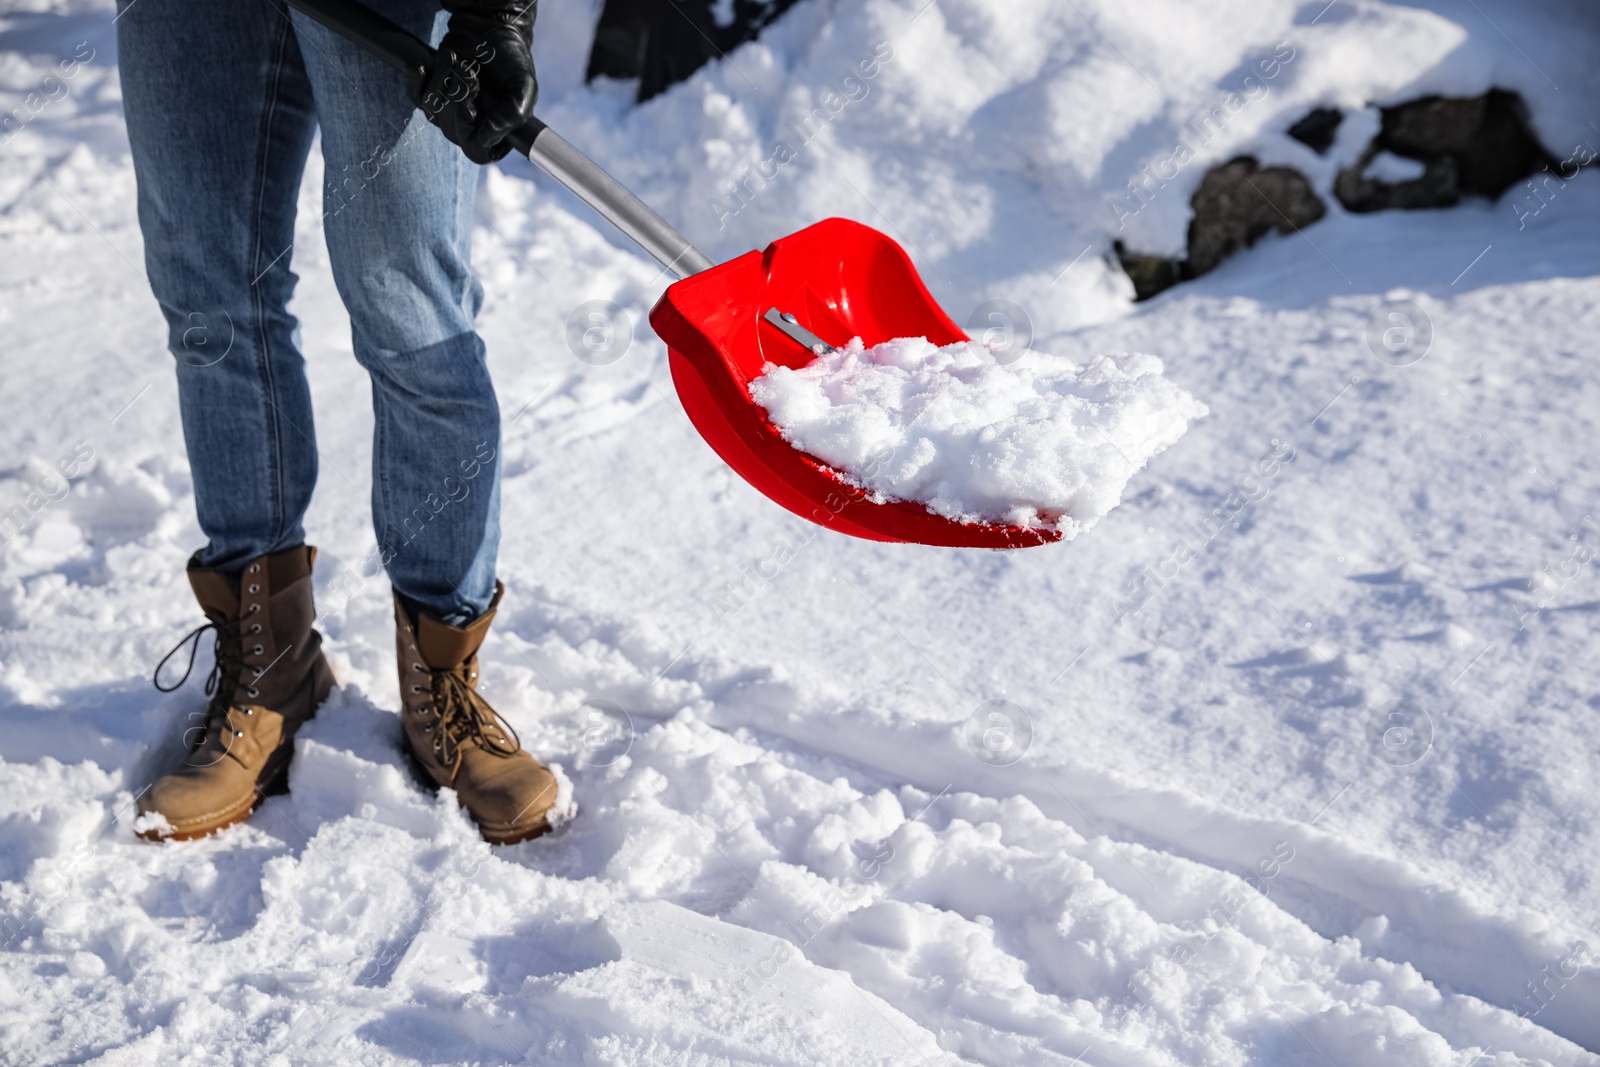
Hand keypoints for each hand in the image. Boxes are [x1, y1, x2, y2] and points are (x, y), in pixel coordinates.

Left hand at [407, 0, 536, 164]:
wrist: (490, 30)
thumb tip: (486, 137)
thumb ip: (512, 115)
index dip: (467, 128)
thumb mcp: (523, 87)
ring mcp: (451, 113)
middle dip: (456, 96)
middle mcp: (473, 128)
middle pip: (451, 131)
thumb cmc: (511, 60)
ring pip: (432, 113)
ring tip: (454, 59)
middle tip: (467, 70)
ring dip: (440, 81)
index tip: (469, 100)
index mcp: (498, 133)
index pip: (476, 151)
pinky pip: (416, 98)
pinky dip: (416, 81)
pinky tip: (420, 66)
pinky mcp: (434, 94)